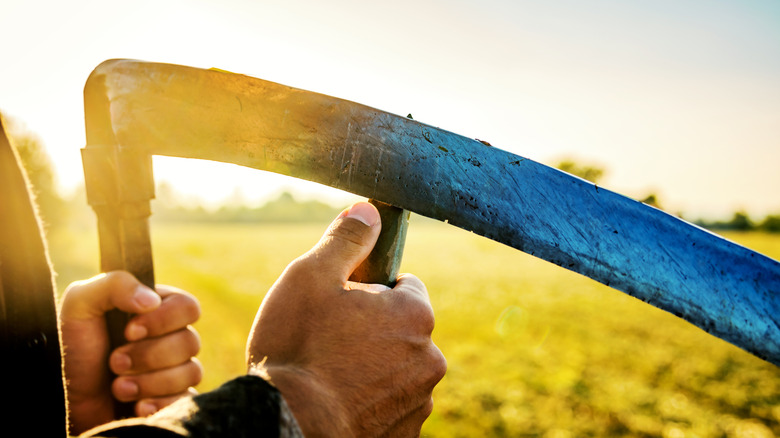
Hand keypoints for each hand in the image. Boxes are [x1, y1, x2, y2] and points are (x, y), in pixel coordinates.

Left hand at [60, 271, 201, 434]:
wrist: (62, 403)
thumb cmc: (70, 351)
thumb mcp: (80, 306)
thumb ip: (114, 285)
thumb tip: (152, 300)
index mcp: (155, 311)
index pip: (188, 307)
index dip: (164, 320)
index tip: (129, 331)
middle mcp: (169, 339)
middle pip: (190, 342)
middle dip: (148, 356)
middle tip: (114, 362)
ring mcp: (174, 371)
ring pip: (190, 372)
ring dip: (149, 382)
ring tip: (118, 388)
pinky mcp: (173, 400)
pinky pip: (186, 400)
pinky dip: (159, 404)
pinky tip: (136, 406)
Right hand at [247, 202, 446, 436]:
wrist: (287, 427)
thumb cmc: (298, 347)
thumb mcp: (312, 277)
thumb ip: (346, 240)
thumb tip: (370, 210)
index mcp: (415, 313)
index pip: (405, 286)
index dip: (370, 291)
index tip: (343, 305)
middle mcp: (430, 358)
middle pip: (402, 329)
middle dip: (373, 330)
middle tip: (329, 341)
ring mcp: (419, 401)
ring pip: (396, 369)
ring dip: (372, 368)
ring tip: (329, 374)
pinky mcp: (404, 435)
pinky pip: (390, 405)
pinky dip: (370, 402)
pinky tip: (338, 402)